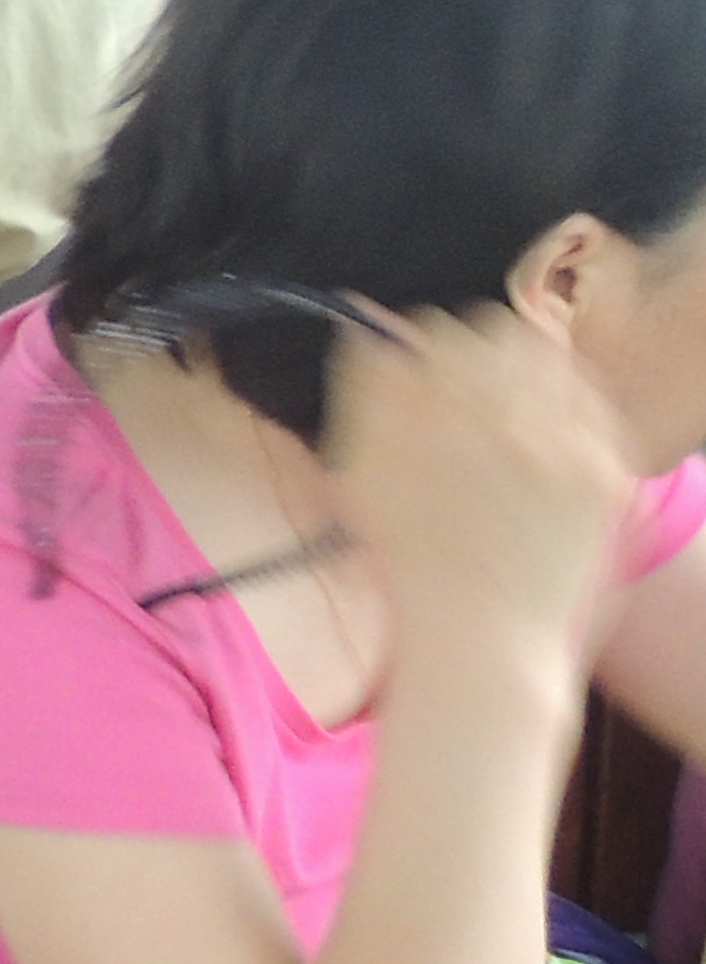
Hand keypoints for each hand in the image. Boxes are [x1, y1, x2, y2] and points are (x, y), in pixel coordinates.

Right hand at [326, 305, 635, 664]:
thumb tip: (366, 331)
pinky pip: (591, 409)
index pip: (439, 331)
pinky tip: (541, 436)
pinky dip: (566, 409)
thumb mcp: (360, 473)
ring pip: (549, 365)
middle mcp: (505, 418)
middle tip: (460, 388)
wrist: (482, 632)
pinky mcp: (602, 475)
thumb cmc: (412, 558)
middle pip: (498, 335)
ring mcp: (563, 445)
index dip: (422, 345)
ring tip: (504, 410)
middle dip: (474, 353)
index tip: (418, 370)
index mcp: (437, 409)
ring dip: (522, 374)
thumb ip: (364, 390)